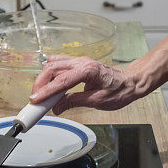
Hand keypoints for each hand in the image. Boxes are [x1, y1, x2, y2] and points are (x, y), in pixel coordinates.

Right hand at [30, 55, 144, 114]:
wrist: (131, 82)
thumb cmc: (119, 91)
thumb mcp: (97, 101)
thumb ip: (74, 102)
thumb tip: (57, 107)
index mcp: (88, 70)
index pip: (61, 81)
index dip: (46, 92)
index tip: (35, 100)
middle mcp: (82, 62)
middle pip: (53, 69)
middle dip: (41, 84)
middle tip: (35, 100)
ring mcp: (80, 60)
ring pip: (54, 65)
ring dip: (44, 79)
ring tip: (40, 94)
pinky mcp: (79, 63)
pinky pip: (60, 63)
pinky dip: (51, 73)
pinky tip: (48, 82)